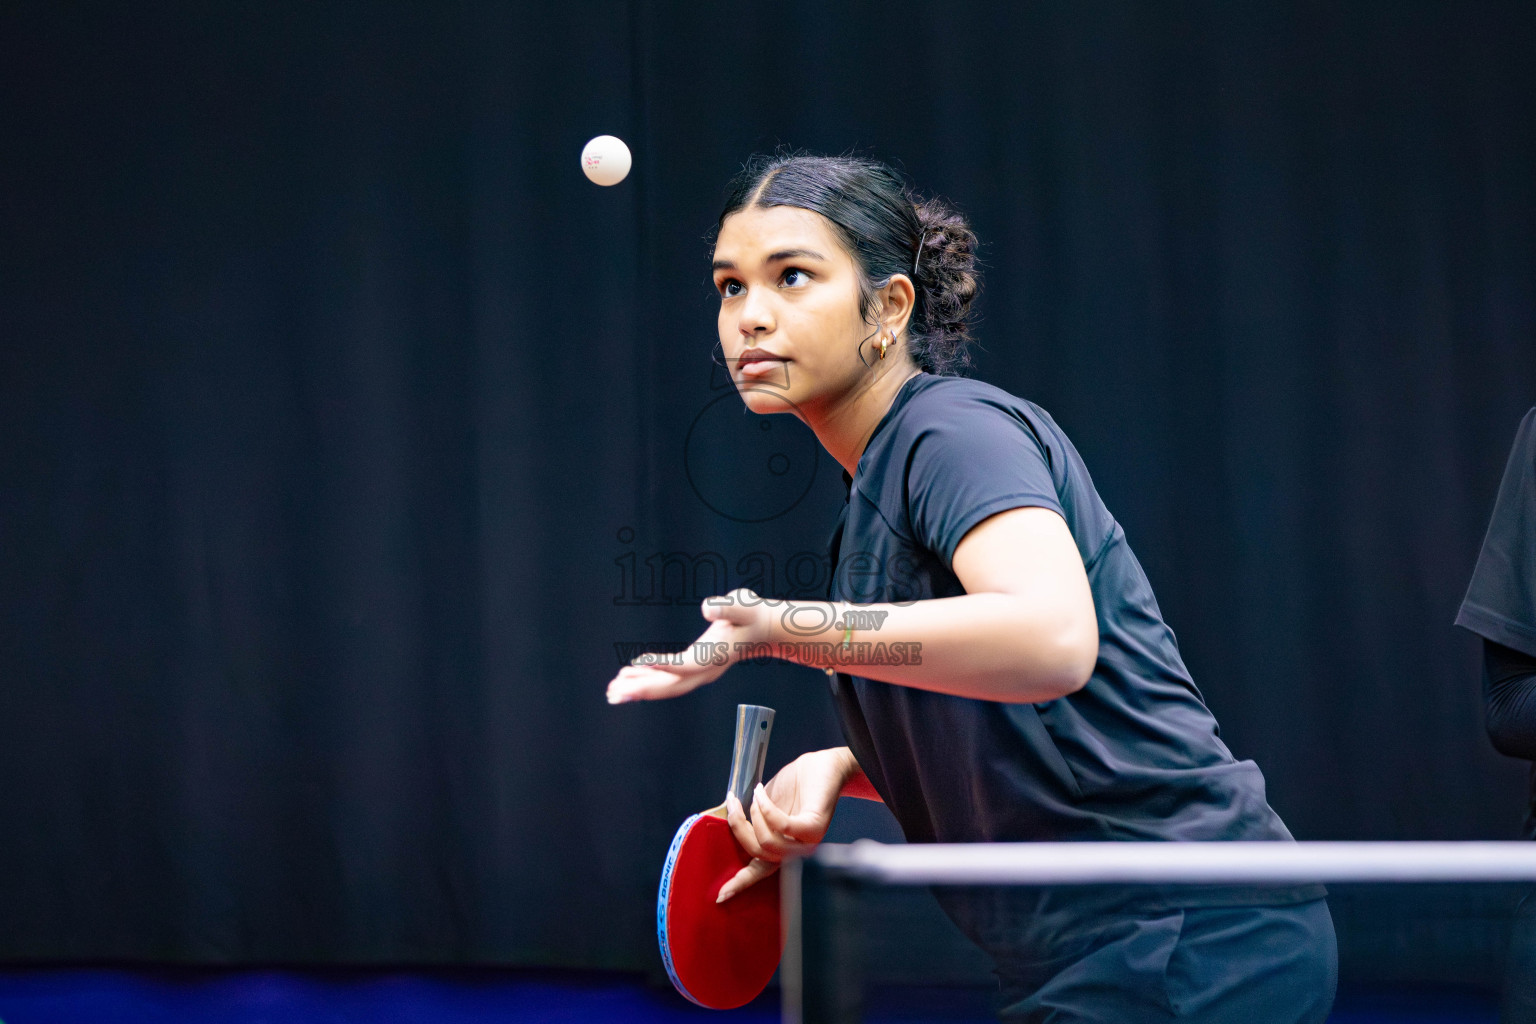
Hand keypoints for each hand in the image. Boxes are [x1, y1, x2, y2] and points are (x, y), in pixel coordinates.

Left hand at [606, 589, 771, 703]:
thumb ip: (727, 607)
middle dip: (643, 689)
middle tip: (614, 692)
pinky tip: (627, 676)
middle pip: (671, 685)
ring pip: (666, 686)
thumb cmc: (751, 614)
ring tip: (612, 690)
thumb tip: (708, 608)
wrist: (763, 629)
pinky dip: (647, 679)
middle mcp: (705, 670)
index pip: (687, 665)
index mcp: (715, 656)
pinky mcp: (693, 667)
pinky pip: (667, 679)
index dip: (664, 666)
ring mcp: (699, 672)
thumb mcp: (742, 605)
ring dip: (639, 688)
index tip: (639, 663)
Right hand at [717, 747, 854, 902]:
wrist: (821, 765)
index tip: (720, 896)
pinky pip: (781, 826)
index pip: (760, 871)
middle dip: (739, 829)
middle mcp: (796, 851)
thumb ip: (752, 821)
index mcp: (783, 848)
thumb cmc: (794, 785)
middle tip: (733, 805)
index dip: (739, 883)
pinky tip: (760, 792)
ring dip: (754, 815)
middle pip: (758, 854)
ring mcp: (807, 842)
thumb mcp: (765, 805)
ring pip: (767, 843)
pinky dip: (766, 808)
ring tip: (755, 794)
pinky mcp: (814, 827)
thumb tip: (729, 824)